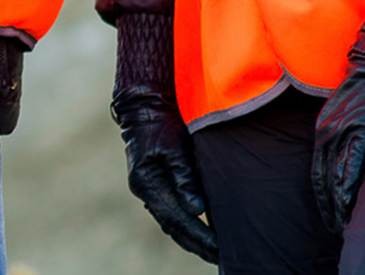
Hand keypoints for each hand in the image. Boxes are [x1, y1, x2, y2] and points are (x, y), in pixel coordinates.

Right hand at [113, 88, 217, 263]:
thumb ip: (185, 178)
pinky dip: (185, 225)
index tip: (220, 249)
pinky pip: (170, 212)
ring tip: (213, 251)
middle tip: (221, 258)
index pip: (177, 219)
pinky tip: (200, 231)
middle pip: (173, 227)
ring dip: (191, 238)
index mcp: (147, 183)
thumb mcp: (174, 147)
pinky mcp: (155, 183)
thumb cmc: (161, 123)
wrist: (143, 105)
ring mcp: (148, 188)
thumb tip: (196, 211)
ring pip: (171, 222)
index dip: (199, 236)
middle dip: (197, 244)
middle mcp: (146, 190)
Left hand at [311, 32, 364, 231]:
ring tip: (344, 225)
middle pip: (323, 179)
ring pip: (334, 177)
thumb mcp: (349, 112)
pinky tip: (349, 205)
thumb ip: (348, 134)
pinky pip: (350, 166)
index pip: (318, 172)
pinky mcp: (361, 131)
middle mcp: (329, 133)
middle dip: (329, 206)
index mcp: (325, 129)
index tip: (329, 214)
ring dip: (338, 203)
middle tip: (336, 227)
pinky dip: (347, 187)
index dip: (323, 196)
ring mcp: (343, 132)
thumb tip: (354, 155)